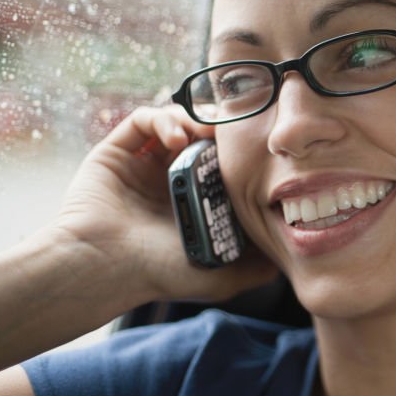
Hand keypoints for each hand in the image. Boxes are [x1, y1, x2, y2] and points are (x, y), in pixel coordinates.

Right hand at [51, 105, 278, 305]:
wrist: (106, 268)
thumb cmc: (159, 274)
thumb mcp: (222, 276)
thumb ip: (258, 267)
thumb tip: (289, 255)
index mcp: (195, 202)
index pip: (225, 165)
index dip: (241, 154)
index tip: (260, 151)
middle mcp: (170, 179)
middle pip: (203, 138)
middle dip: (222, 131)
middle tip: (238, 131)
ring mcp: (144, 163)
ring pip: (177, 123)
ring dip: (196, 121)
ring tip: (207, 134)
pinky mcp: (117, 151)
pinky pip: (144, 119)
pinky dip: (164, 119)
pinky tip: (178, 137)